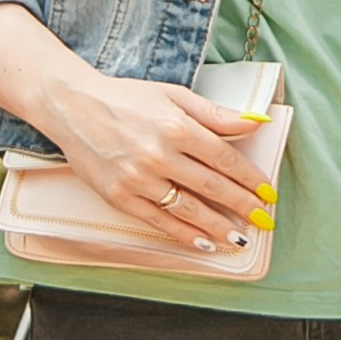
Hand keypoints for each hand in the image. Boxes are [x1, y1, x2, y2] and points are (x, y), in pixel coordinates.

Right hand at [0, 8, 272, 252]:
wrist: (72, 106)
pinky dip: (183, 235)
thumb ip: (216, 114)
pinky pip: (158, 221)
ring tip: (240, 238)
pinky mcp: (119, 196)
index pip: (224, 158)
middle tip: (263, 220)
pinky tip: (204, 243)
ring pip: (188, 209)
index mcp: (176, 127)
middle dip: (242, 206)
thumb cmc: (127, 98)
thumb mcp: (174, 96)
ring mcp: (138, 178)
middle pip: (211, 186)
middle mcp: (159, 154)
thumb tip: (256, 122)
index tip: (267, 193)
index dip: (250, 178)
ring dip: (218, 226)